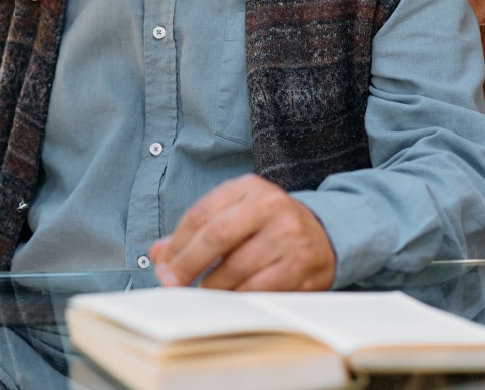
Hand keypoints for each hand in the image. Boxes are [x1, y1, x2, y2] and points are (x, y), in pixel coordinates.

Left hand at [149, 175, 335, 291]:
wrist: (325, 234)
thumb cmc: (269, 226)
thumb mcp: (235, 215)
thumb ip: (197, 231)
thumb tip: (159, 254)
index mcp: (248, 188)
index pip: (201, 214)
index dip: (177, 244)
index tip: (163, 265)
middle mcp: (270, 206)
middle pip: (216, 236)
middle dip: (188, 265)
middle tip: (172, 283)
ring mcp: (288, 235)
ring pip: (236, 268)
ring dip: (212, 286)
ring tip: (205, 291)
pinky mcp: (301, 265)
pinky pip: (258, 289)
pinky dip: (238, 297)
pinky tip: (231, 298)